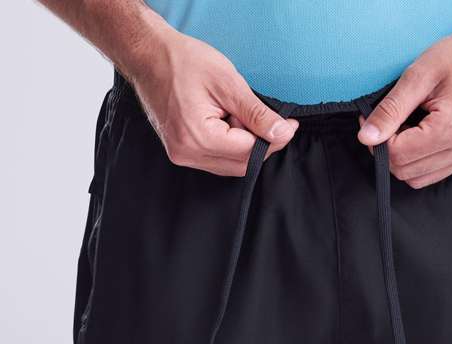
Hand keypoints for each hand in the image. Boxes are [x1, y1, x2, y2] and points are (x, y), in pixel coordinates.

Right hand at [128, 14, 298, 175]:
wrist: (149, 57)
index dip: (274, 139)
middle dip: (261, 144)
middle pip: (240, 164)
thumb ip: (257, 114)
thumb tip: (281, 133)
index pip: (249, 151)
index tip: (290, 125)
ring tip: (240, 115)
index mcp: (198, 137)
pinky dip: (231, 147)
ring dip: (246, 146)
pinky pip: (216, 160)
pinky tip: (230, 124)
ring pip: (230, 165)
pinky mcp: (182, 152)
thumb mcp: (228, 83)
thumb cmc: (182, 62)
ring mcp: (182, 156)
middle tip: (273, 121)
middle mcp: (188, 154)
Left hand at [358, 7, 451, 188]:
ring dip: (401, 158)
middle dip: (387, 150)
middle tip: (387, 124)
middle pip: (403, 170)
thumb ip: (390, 110)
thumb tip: (366, 137)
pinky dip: (416, 162)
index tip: (372, 121)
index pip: (396, 155)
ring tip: (405, 129)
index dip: (377, 140)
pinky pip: (431, 174)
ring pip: (415, 178)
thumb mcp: (418, 75)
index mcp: (451, 128)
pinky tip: (417, 138)